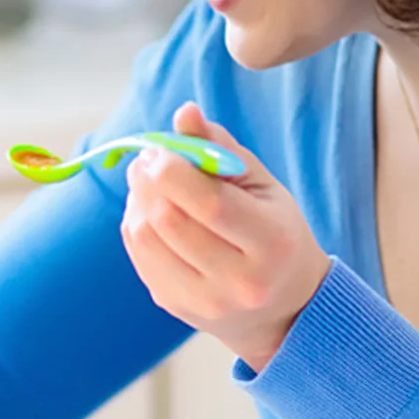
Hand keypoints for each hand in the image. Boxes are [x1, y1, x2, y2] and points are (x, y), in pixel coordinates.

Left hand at [121, 101, 331, 373]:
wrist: (282, 305)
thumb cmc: (275, 231)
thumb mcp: (263, 185)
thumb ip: (222, 147)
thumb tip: (184, 112)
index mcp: (271, 242)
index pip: (209, 203)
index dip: (173, 168)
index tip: (159, 147)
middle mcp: (239, 281)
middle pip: (169, 219)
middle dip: (147, 179)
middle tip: (148, 158)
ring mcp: (204, 300)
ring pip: (145, 237)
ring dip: (137, 199)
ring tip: (149, 182)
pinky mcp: (174, 306)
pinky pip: (138, 255)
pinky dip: (135, 223)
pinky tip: (150, 210)